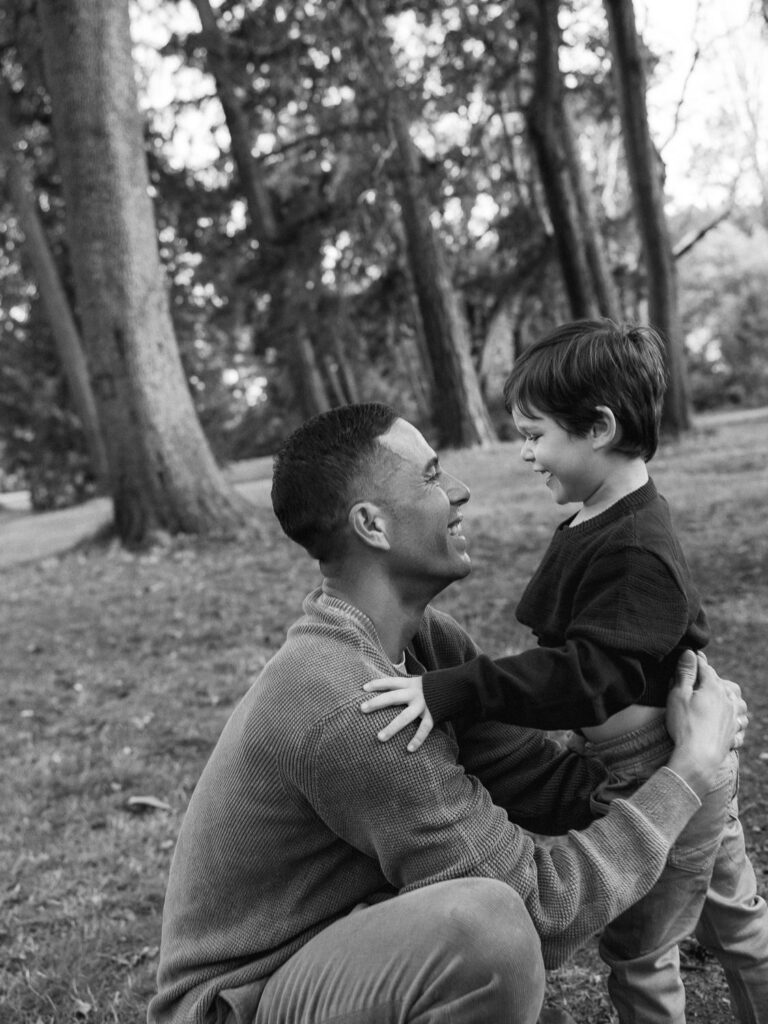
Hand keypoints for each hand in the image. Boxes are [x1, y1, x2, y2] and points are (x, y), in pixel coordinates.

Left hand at [360, 675, 433, 751]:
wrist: (460, 684)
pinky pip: (424, 729)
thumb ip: (409, 688)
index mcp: (411, 684)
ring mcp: (423, 705)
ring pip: (404, 717)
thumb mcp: (421, 682)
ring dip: (392, 728)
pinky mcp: (433, 715)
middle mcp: (415, 693)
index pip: (390, 682)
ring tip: (379, 738)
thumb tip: (395, 692)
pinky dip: (417, 739)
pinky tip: (409, 749)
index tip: (363, 688)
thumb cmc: (437, 686)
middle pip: (392, 697)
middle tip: (362, 708)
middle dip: (377, 702)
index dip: (377, 684)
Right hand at [666, 651, 748, 797]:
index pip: (705, 668)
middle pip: (723, 683)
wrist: (698, 757)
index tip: (691, 654)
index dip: (696, 660)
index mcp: (713, 688)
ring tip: (720, 699)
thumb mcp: (678, 695)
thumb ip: (685, 673)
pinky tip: (730, 722)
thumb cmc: (685, 725)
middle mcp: (728, 700)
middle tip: (700, 677)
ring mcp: (733, 718)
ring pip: (738, 703)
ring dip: (730, 698)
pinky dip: (737, 720)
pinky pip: (740, 723)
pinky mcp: (733, 733)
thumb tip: (690, 652)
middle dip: (712, 678)